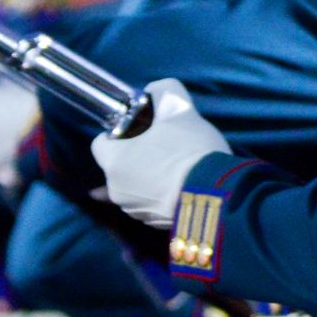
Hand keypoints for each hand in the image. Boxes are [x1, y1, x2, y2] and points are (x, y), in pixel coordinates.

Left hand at [91, 79, 229, 227]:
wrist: (215, 195)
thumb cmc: (188, 150)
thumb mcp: (179, 109)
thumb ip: (163, 92)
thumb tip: (154, 91)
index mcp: (112, 160)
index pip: (101, 143)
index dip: (119, 134)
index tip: (142, 131)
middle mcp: (115, 189)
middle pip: (118, 166)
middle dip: (136, 157)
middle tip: (165, 148)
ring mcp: (135, 211)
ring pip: (135, 187)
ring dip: (148, 179)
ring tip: (178, 170)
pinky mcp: (154, 225)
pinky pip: (151, 205)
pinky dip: (161, 197)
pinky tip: (180, 189)